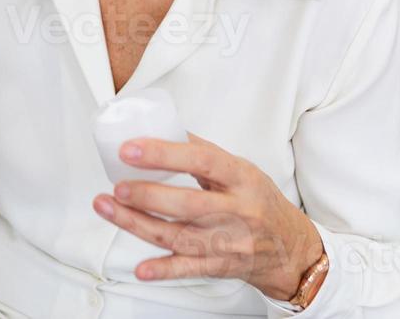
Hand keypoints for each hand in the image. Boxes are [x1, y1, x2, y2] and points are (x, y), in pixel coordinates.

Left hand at [91, 132, 323, 300]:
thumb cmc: (261, 202)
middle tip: (117, 185)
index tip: (131, 149)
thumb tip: (164, 129)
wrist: (292, 248)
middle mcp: (237, 211)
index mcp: (241, 178)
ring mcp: (229, 242)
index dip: (164, 154)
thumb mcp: (242, 170)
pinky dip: (164, 270)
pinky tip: (141, 268)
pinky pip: (189, 269)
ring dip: (138, 224)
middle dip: (147, 195)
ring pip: (179, 235)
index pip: (202, 161)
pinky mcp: (221, 266)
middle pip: (188, 204)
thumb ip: (204, 153)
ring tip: (108, 207)